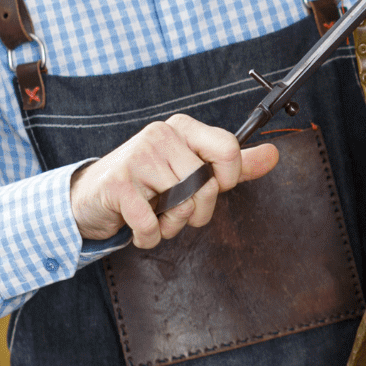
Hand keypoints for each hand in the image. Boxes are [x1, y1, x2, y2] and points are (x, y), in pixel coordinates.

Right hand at [69, 114, 279, 246]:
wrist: (91, 197)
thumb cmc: (147, 185)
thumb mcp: (191, 170)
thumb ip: (232, 165)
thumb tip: (274, 155)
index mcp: (183, 128)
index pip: (229, 149)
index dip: (226, 181)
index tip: (209, 187)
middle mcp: (161, 135)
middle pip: (207, 186)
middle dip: (196, 212)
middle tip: (174, 209)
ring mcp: (138, 156)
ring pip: (182, 205)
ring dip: (171, 225)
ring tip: (155, 214)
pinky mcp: (118, 184)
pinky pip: (152, 224)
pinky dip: (149, 236)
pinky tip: (139, 227)